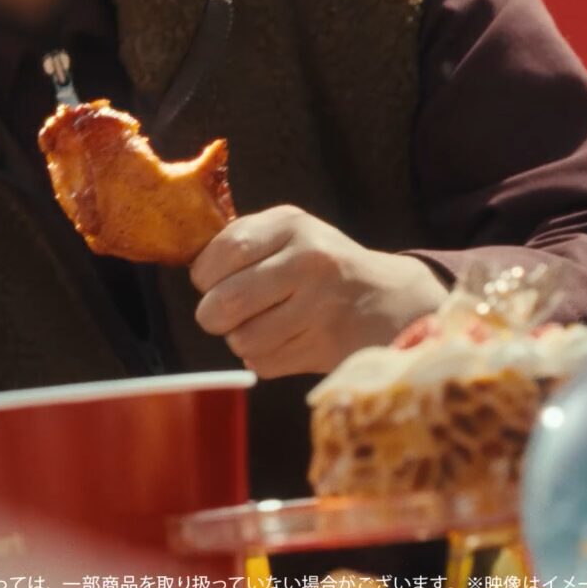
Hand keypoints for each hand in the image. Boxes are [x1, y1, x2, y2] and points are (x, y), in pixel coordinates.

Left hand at [189, 205, 446, 377]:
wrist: (395, 301)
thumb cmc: (324, 267)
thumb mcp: (291, 235)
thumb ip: (242, 243)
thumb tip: (190, 267)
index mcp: (292, 225)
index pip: (221, 253)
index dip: (204, 276)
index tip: (210, 282)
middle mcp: (309, 260)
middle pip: (224, 302)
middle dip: (213, 315)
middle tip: (223, 313)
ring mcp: (321, 306)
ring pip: (242, 338)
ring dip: (242, 338)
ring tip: (265, 324)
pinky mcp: (327, 346)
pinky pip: (264, 362)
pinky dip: (265, 357)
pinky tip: (287, 340)